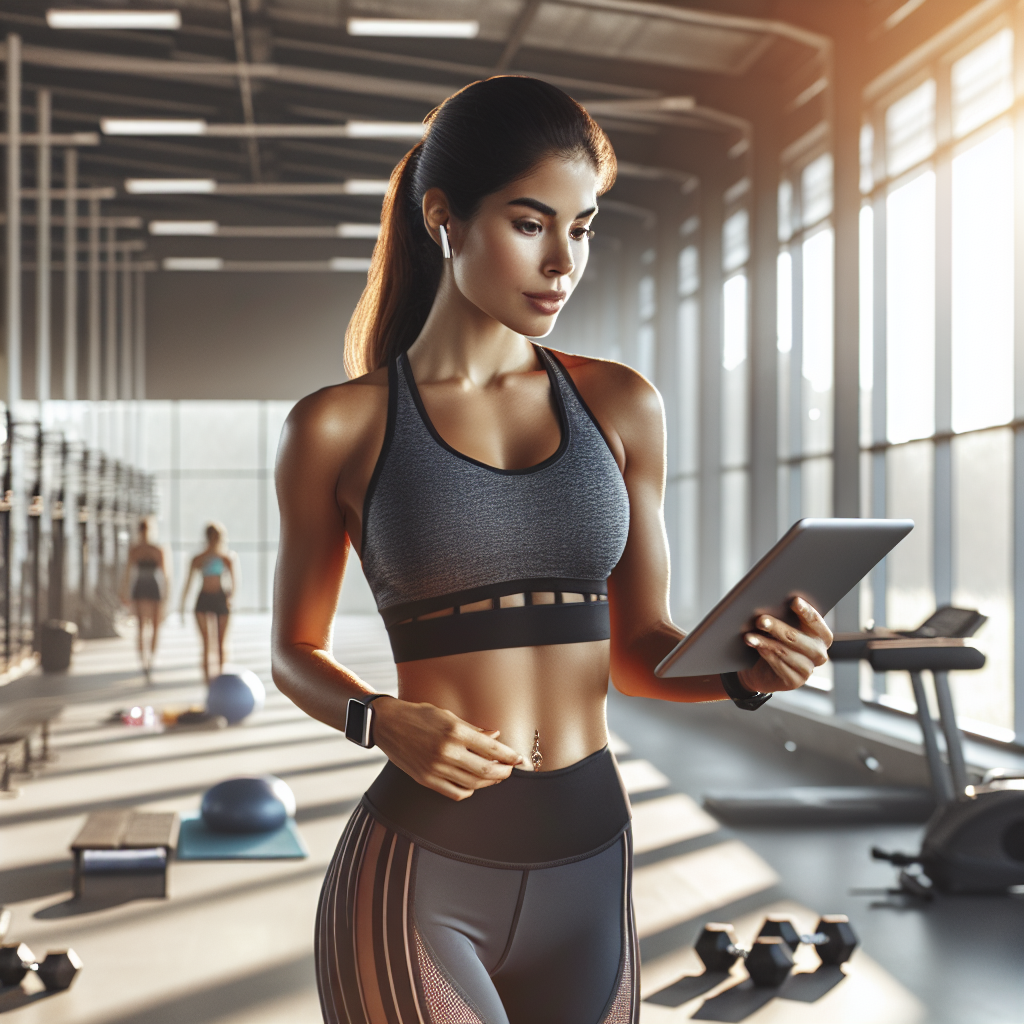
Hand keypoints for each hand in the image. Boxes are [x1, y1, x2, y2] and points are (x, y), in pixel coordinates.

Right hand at [372, 696, 523, 800]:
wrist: (387, 724)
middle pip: (486, 771)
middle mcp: (447, 752)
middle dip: (504, 772)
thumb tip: (495, 736)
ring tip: (495, 775)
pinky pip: (456, 793)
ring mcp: (436, 768)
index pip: (492, 749)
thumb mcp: (448, 715)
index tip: (519, 759)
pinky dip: (470, 790)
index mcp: (455, 732)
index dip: (510, 756)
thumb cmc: (419, 715)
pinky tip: (474, 783)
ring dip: (489, 782)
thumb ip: (473, 729)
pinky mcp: (426, 780)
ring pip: (473, 784)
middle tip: (510, 770)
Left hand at [738, 597, 831, 692]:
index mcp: (822, 636)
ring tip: (749, 636)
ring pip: (784, 652)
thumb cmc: (775, 639)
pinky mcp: (795, 681)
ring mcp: (808, 670)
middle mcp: (819, 654)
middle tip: (760, 620)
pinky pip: (778, 665)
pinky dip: (764, 654)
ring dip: (764, 642)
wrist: (762, 668)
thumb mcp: (782, 626)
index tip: (794, 601)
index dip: (806, 611)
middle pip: (796, 637)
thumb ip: (784, 616)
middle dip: (777, 627)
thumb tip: (770, 601)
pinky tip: (755, 646)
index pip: (816, 622)